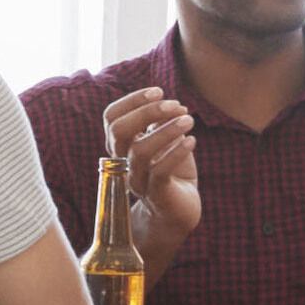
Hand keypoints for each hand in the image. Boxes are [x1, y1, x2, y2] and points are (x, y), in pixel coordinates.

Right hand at [102, 84, 203, 259]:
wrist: (178, 213)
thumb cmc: (172, 172)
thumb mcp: (166, 142)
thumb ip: (161, 123)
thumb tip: (166, 101)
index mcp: (122, 146)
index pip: (111, 117)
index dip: (132, 100)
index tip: (158, 91)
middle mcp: (124, 162)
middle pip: (118, 131)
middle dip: (145, 111)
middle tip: (175, 104)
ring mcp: (138, 180)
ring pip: (140, 151)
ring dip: (166, 130)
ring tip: (189, 119)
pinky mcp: (156, 195)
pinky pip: (160, 171)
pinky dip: (176, 152)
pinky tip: (192, 140)